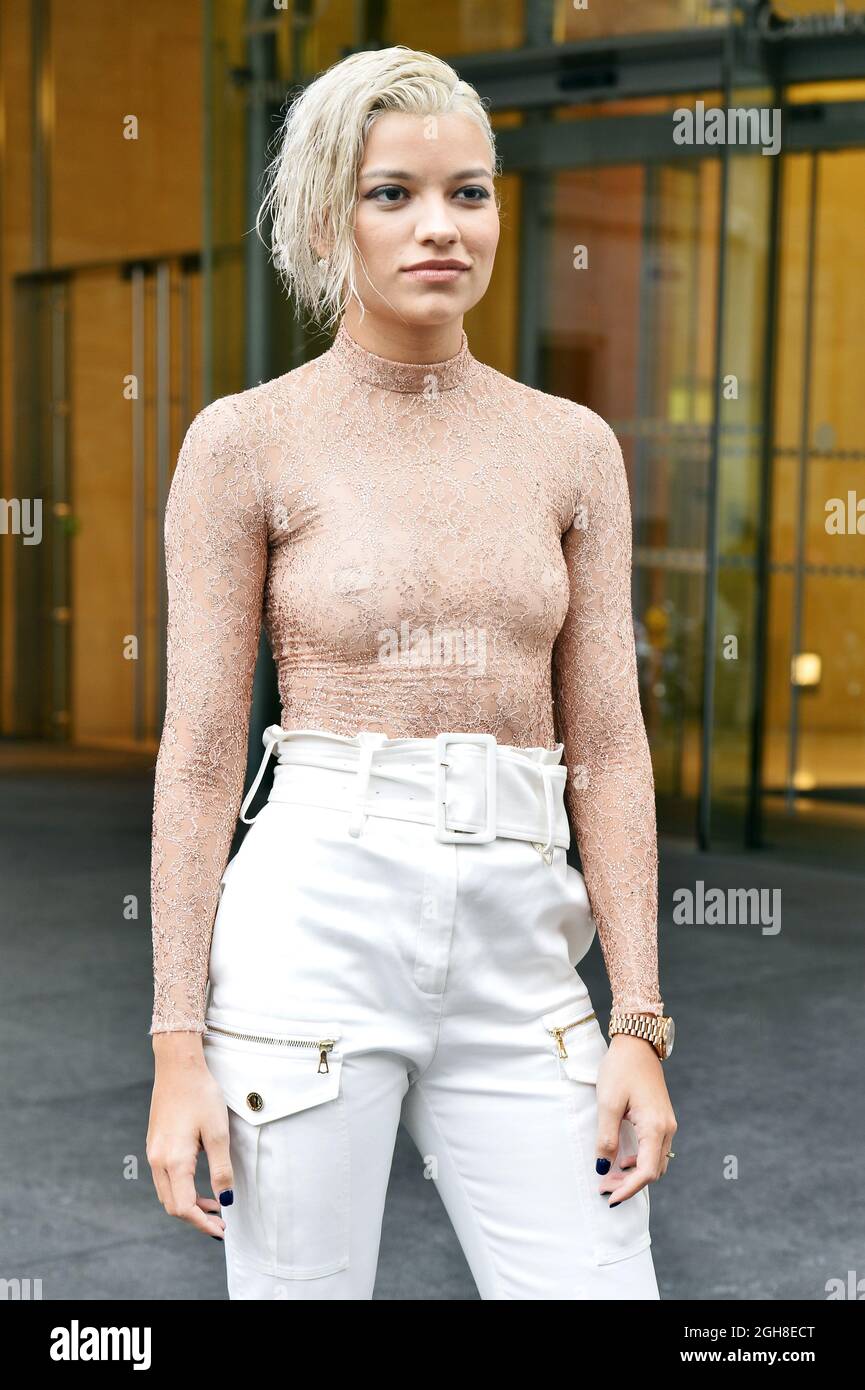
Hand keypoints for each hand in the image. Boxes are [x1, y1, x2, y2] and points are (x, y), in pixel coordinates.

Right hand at [146, 1032, 233, 1239]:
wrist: (178, 1066)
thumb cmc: (200, 1095)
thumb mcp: (218, 1132)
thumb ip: (221, 1168)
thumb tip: (226, 1199)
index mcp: (174, 1161)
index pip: (184, 1207)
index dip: (202, 1223)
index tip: (221, 1229)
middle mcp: (158, 1160)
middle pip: (172, 1205)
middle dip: (195, 1218)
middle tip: (219, 1221)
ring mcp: (153, 1152)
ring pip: (167, 1193)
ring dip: (187, 1204)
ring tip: (212, 1204)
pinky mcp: (155, 1143)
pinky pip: (163, 1177)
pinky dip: (180, 1189)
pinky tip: (197, 1183)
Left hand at [594, 1032, 675, 1206]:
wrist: (637, 1043)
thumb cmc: (620, 1069)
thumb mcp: (607, 1103)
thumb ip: (607, 1138)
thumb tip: (604, 1167)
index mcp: (654, 1127)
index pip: (645, 1172)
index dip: (628, 1189)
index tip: (609, 1198)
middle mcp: (666, 1129)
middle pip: (652, 1171)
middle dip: (629, 1184)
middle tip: (604, 1189)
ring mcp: (666, 1124)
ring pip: (655, 1161)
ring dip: (634, 1174)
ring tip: (610, 1176)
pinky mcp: (661, 1118)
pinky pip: (654, 1149)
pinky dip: (639, 1160)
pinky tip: (622, 1159)